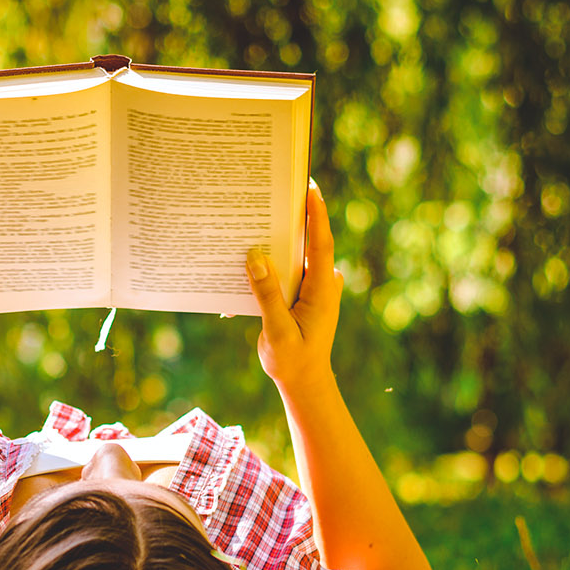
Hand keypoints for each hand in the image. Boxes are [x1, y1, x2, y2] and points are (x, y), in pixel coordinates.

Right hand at [246, 180, 342, 396]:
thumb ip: (267, 294)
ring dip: (277, 240)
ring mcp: (313, 288)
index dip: (316, 215)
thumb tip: (254, 256)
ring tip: (256, 216)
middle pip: (307, 242)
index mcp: (321, 290)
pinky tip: (248, 256)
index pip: (321, 244)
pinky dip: (270, 262)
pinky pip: (286, 270)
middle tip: (276, 190)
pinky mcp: (302, 294)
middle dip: (292, 218)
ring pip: (294, 255)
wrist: (303, 382)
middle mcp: (321, 284)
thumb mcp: (277, 331)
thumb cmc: (292, 361)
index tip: (310, 187)